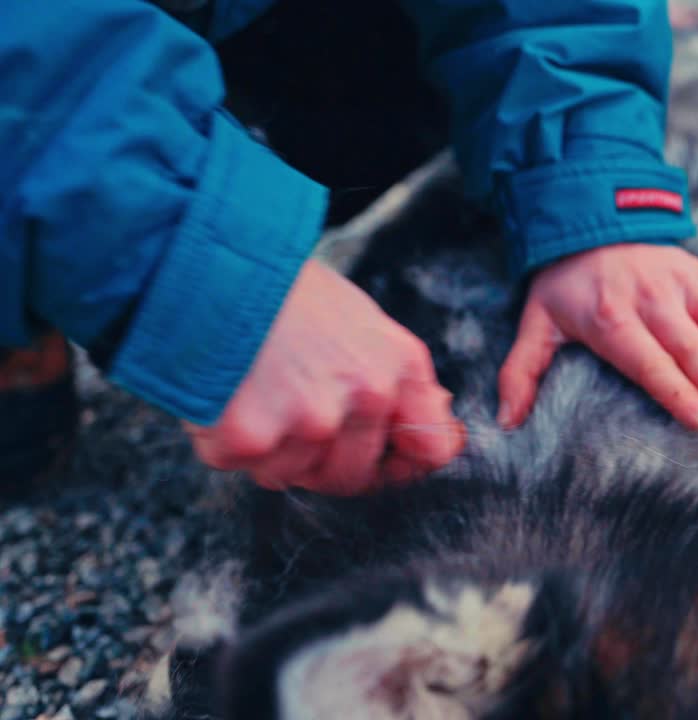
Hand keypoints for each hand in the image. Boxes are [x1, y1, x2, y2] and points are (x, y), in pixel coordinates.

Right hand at [183, 259, 464, 494]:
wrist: (212, 260)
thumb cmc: (286, 292)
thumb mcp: (364, 323)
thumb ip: (397, 382)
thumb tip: (443, 437)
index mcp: (400, 366)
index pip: (431, 449)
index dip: (401, 463)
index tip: (379, 459)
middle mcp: (366, 396)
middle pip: (351, 476)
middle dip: (319, 460)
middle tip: (287, 412)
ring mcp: (311, 420)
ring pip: (290, 476)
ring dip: (268, 448)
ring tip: (254, 389)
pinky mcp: (253, 436)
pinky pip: (239, 464)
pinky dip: (221, 439)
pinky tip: (223, 394)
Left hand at [498, 244, 697, 431]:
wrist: (586, 216)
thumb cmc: (563, 283)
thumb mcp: (536, 322)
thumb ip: (522, 372)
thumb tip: (506, 423)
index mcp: (613, 319)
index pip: (650, 362)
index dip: (678, 392)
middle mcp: (655, 301)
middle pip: (696, 348)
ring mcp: (686, 284)